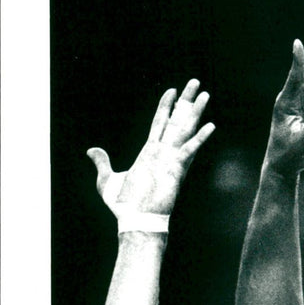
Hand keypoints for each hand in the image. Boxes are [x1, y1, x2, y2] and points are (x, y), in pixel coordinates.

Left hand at [88, 80, 214, 216]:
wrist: (135, 221)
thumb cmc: (124, 205)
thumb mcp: (106, 180)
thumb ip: (102, 162)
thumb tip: (91, 150)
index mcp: (149, 152)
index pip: (159, 123)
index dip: (165, 106)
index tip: (172, 90)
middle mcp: (163, 152)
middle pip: (176, 120)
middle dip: (186, 101)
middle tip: (195, 83)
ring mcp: (171, 158)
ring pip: (185, 129)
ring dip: (195, 112)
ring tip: (205, 94)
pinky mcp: (177, 168)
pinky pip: (190, 149)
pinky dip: (200, 138)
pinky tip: (211, 125)